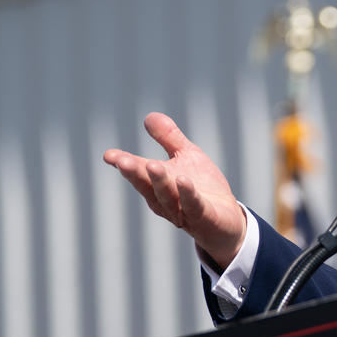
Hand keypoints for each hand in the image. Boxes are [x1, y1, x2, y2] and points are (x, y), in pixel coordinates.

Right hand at [103, 113, 246, 269]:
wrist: (227, 220)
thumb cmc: (203, 188)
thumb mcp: (187, 157)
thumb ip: (169, 138)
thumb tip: (149, 116)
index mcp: (158, 184)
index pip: (138, 173)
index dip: (124, 164)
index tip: (109, 155)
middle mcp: (166, 200)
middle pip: (148, 187)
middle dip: (136, 174)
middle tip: (123, 162)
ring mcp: (184, 212)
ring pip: (168, 198)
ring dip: (160, 183)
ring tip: (152, 165)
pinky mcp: (204, 218)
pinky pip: (194, 206)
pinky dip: (188, 195)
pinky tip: (183, 180)